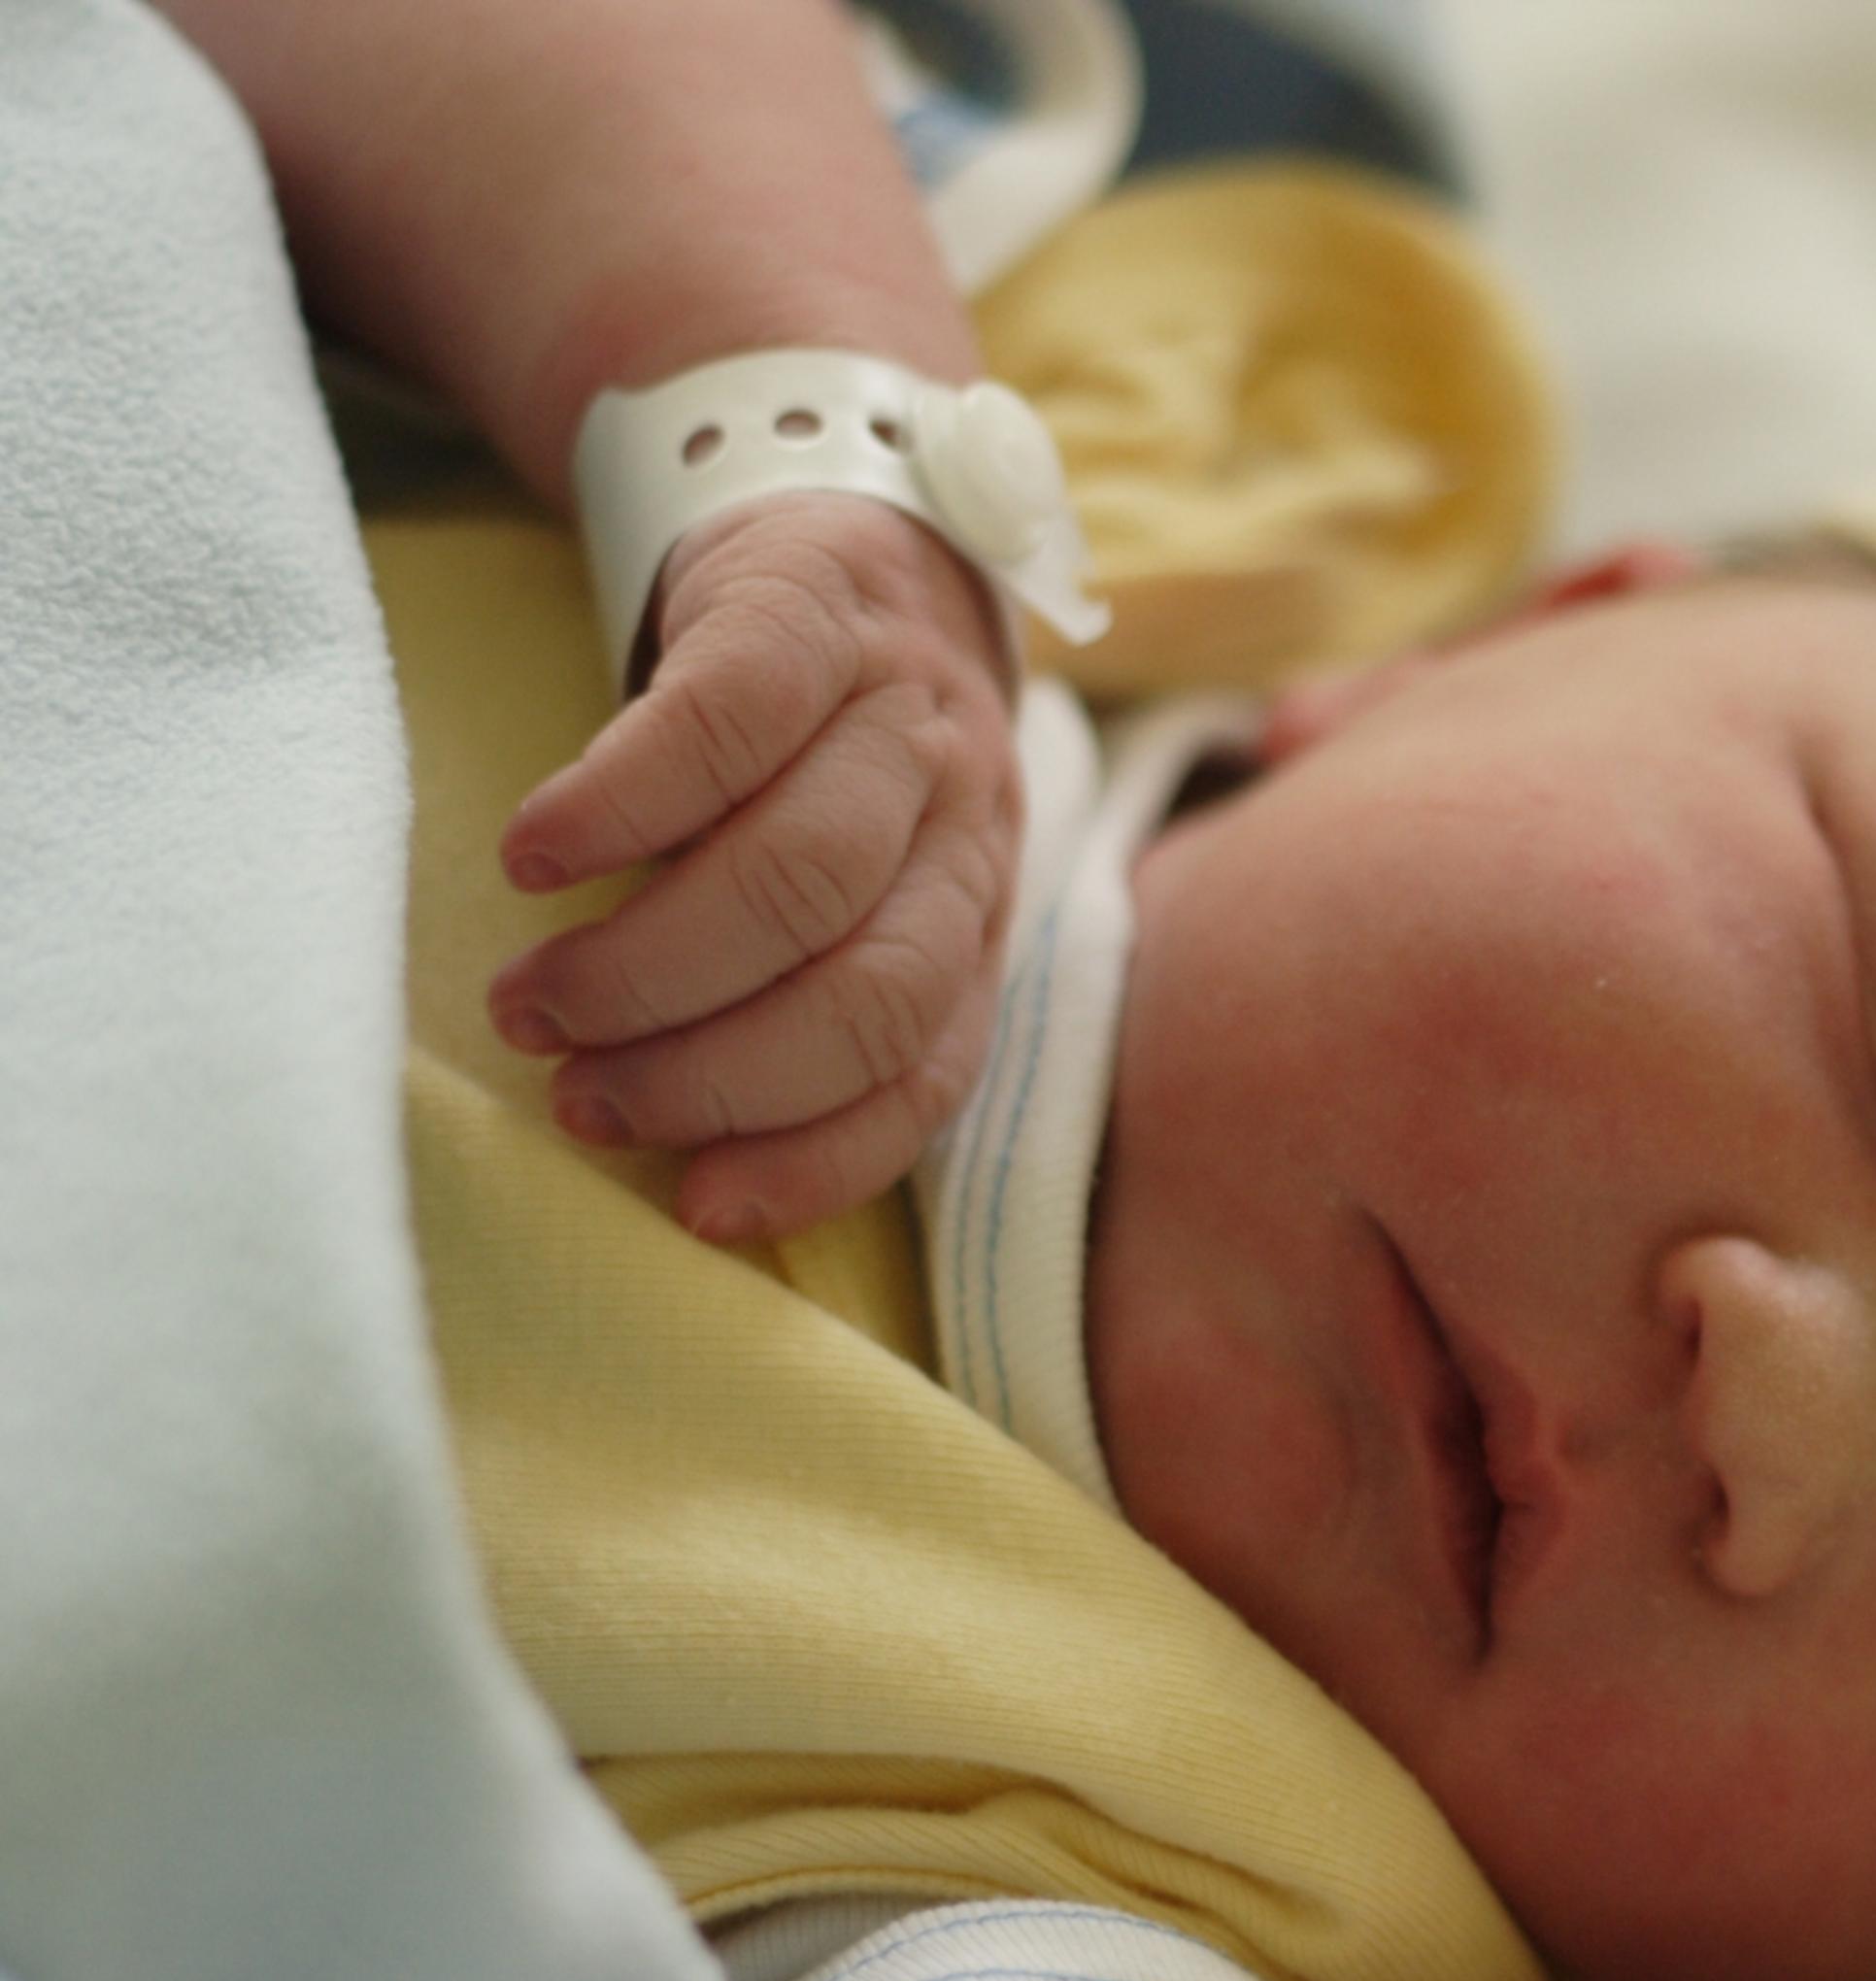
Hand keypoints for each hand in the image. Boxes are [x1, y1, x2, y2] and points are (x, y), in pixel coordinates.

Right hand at [485, 490, 1021, 1240]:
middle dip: (715, 1071)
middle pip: (867, 990)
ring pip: (802, 878)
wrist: (856, 519)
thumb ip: (811, 992)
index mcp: (978, 911)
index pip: (930, 1069)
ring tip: (535, 1001)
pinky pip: (724, 728)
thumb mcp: (866, 879)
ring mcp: (899, 714)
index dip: (817, 1154)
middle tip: (580, 1092)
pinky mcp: (810, 615)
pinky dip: (621, 808)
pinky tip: (535, 857)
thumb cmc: (827, 750)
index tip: (693, 1204)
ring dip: (653, 965)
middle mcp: (966, 822)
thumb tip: (684, 1156)